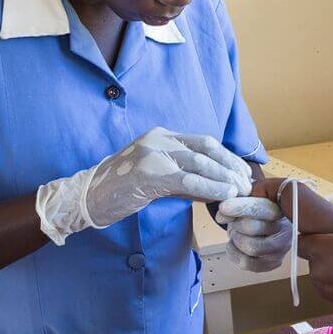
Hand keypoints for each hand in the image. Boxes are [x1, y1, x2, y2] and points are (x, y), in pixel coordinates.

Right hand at [36, 127, 251, 244]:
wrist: (87, 198)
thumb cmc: (122, 189)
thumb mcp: (156, 174)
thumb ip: (182, 174)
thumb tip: (214, 183)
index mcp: (161, 135)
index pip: (203, 142)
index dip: (227, 157)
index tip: (242, 172)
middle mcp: (158, 139)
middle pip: (206, 150)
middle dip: (230, 167)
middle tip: (246, 184)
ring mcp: (152, 154)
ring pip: (200, 164)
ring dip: (224, 179)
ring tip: (239, 192)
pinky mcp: (148, 174)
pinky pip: (187, 180)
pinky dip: (209, 188)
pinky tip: (223, 196)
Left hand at [216, 184, 292, 271]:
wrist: (267, 228)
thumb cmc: (257, 212)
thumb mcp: (250, 198)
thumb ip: (238, 200)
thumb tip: (223, 212)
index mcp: (281, 210)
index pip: (260, 208)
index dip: (240, 207)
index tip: (223, 207)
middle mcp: (285, 230)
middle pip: (252, 228)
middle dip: (237, 225)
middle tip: (235, 222)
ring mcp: (281, 249)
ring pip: (251, 247)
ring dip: (236, 240)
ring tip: (237, 234)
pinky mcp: (272, 264)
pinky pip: (246, 263)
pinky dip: (234, 253)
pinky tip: (235, 245)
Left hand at [298, 202, 332, 325]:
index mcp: (322, 249)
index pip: (299, 240)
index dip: (309, 235)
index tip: (324, 233)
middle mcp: (317, 270)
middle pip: (310, 255)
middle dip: (324, 249)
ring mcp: (323, 288)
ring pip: (319, 271)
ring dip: (331, 265)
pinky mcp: (331, 301)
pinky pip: (328, 285)